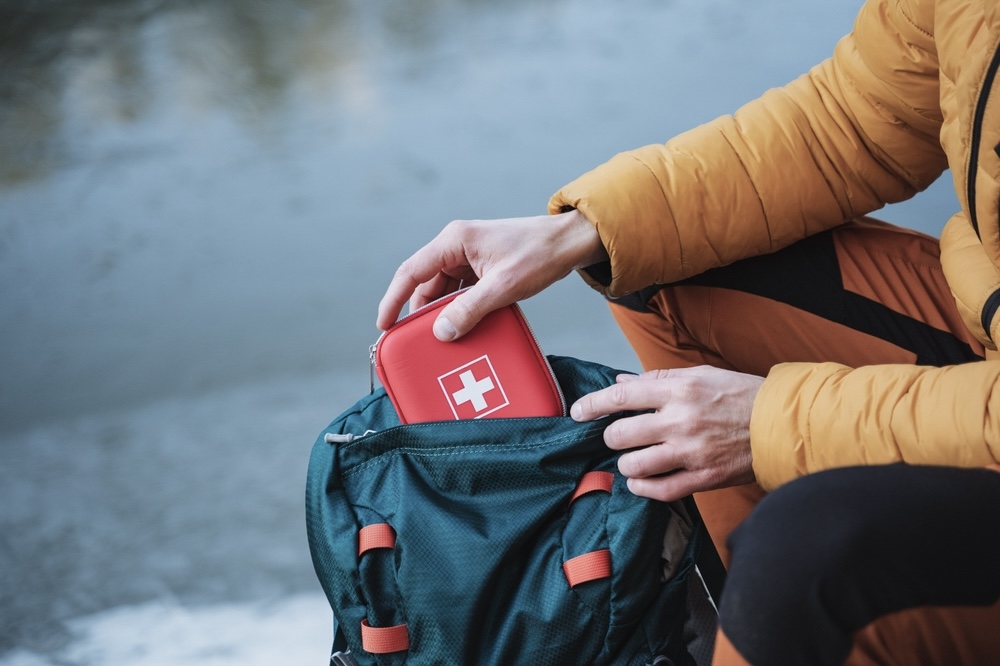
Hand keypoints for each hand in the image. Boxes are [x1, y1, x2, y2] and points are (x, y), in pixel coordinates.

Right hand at [377, 210, 606, 339]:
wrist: (571, 242)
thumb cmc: (539, 254)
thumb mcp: (503, 286)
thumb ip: (469, 309)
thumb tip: (441, 331)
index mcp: (454, 241)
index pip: (411, 272)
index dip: (393, 300)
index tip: (384, 326)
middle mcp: (456, 245)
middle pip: (426, 283)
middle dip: (421, 312)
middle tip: (416, 342)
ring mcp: (469, 255)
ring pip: (444, 289)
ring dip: (443, 312)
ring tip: (442, 339)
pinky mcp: (483, 266)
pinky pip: (461, 290)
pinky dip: (459, 308)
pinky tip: (463, 327)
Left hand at [570, 366, 762, 501]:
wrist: (781, 423)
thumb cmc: (740, 394)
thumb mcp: (700, 375)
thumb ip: (658, 379)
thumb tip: (622, 382)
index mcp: (679, 389)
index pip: (621, 397)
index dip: (593, 405)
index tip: (578, 413)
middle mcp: (680, 420)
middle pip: (621, 434)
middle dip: (612, 437)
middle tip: (618, 437)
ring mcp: (691, 451)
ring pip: (634, 465)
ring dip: (627, 464)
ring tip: (633, 459)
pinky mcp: (703, 477)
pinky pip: (660, 490)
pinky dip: (643, 488)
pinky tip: (641, 481)